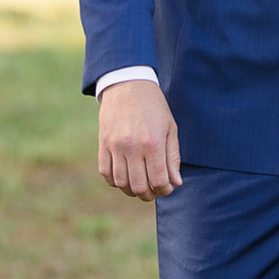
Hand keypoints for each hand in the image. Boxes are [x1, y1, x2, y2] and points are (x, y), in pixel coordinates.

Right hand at [97, 80, 181, 200]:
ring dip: (131, 191)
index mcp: (152, 143)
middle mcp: (132, 147)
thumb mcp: (170, 128)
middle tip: (153, 191)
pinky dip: (114, 181)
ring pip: (121, 183)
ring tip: (139, 186)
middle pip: (139, 186)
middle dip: (149, 195)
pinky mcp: (103, 143)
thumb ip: (172, 157)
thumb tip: (176, 183)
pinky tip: (124, 177)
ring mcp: (115, 145)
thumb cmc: (154, 106)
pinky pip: (105, 172)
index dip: (164, 190)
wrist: (128, 84)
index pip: (158, 181)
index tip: (167, 187)